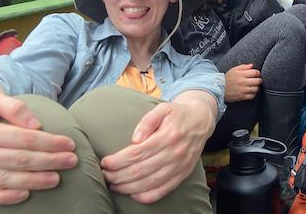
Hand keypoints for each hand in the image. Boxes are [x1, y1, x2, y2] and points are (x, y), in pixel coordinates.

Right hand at [0, 92, 76, 204]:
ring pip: (5, 178)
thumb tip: (36, 125)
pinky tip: (26, 194)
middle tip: (71, 161)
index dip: (49, 142)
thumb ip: (14, 108)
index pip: (23, 138)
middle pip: (19, 159)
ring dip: (33, 180)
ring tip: (56, 179)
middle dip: (49, 161)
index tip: (70, 144)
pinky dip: (5, 196)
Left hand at [101, 98, 215, 203]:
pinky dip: (146, 196)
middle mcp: (175, 153)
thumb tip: (135, 138)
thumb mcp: (163, 108)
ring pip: (149, 183)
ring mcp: (180, 166)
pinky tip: (133, 193)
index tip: (105, 162)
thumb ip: (148, 120)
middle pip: (141, 170)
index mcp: (168, 136)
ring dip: (128, 187)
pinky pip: (163, 190)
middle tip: (104, 175)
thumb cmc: (178, 114)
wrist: (201, 120)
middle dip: (118, 175)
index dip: (118, 160)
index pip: (138, 153)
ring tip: (113, 185)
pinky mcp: (183, 174)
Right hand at [224, 63, 261, 101]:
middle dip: (259, 80)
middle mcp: (242, 82)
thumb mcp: (234, 70)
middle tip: (256, 81)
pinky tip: (251, 92)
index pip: (255, 72)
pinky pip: (252, 96)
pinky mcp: (241, 97)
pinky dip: (253, 94)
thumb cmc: (227, 78)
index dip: (258, 73)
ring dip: (256, 87)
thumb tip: (252, 65)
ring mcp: (242, 90)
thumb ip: (244, 67)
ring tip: (253, 86)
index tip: (256, 74)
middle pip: (258, 81)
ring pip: (256, 89)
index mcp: (241, 74)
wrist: (218, 89)